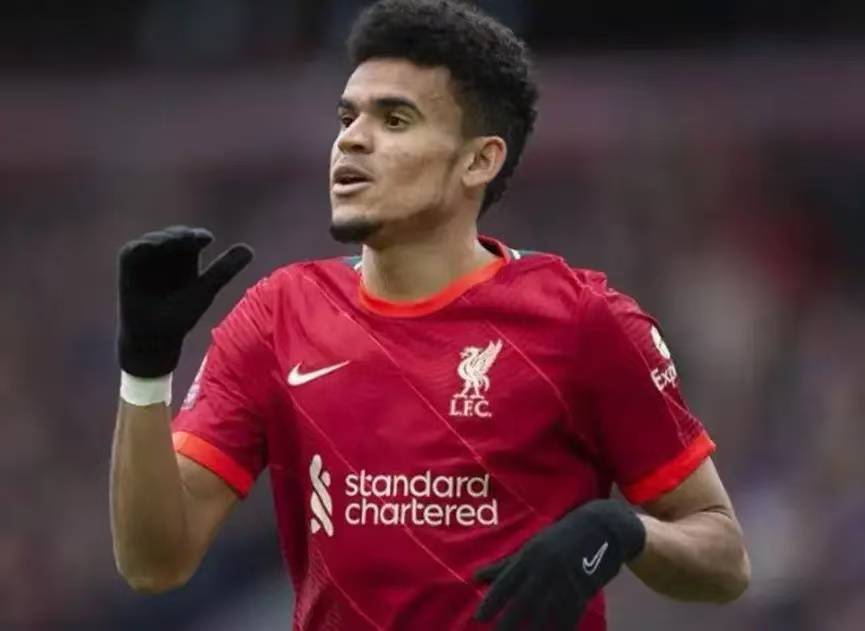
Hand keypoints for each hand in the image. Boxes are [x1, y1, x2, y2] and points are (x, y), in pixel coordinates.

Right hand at [117, 225, 252, 376]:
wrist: (154, 337)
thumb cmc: (180, 315)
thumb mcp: (204, 290)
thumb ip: (224, 269)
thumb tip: (250, 249)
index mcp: (186, 256)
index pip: (194, 239)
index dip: (199, 237)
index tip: (207, 239)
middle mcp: (166, 253)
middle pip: (175, 237)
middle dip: (181, 236)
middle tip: (191, 238)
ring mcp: (147, 257)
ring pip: (155, 241)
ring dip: (164, 239)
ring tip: (174, 241)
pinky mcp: (128, 263)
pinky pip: (134, 251)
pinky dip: (142, 247)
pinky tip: (151, 246)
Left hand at [474, 499, 645, 629]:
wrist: (601, 528)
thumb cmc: (559, 538)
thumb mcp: (531, 546)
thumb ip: (504, 565)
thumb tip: (475, 577)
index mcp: (530, 555)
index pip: (507, 582)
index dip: (492, 601)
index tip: (478, 618)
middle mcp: (546, 569)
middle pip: (523, 602)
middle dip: (507, 622)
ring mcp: (565, 582)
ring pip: (545, 614)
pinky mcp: (583, 592)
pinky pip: (568, 618)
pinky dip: (558, 630)